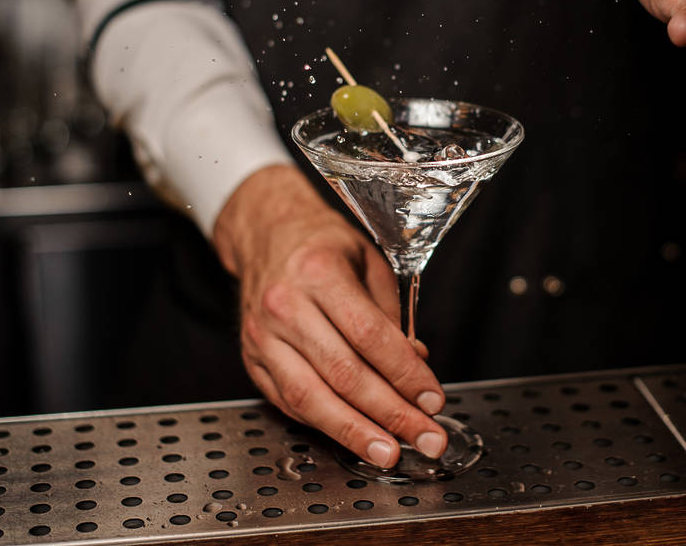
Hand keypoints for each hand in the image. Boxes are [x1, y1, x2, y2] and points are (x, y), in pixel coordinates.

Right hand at [213, 164, 446, 467]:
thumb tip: (416, 365)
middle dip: (391, 413)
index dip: (405, 374)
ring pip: (312, 398)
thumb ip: (392, 316)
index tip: (433, 400)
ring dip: (355, 432)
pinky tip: (354, 436)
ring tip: (389, 453)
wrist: (265, 234)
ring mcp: (263, 336)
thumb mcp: (368, 262)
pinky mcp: (252, 360)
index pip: (370, 335)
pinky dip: (324, 424)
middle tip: (426, 437)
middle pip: (344, 374)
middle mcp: (285, 305)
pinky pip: (290, 402)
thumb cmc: (321, 245)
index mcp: (320, 273)